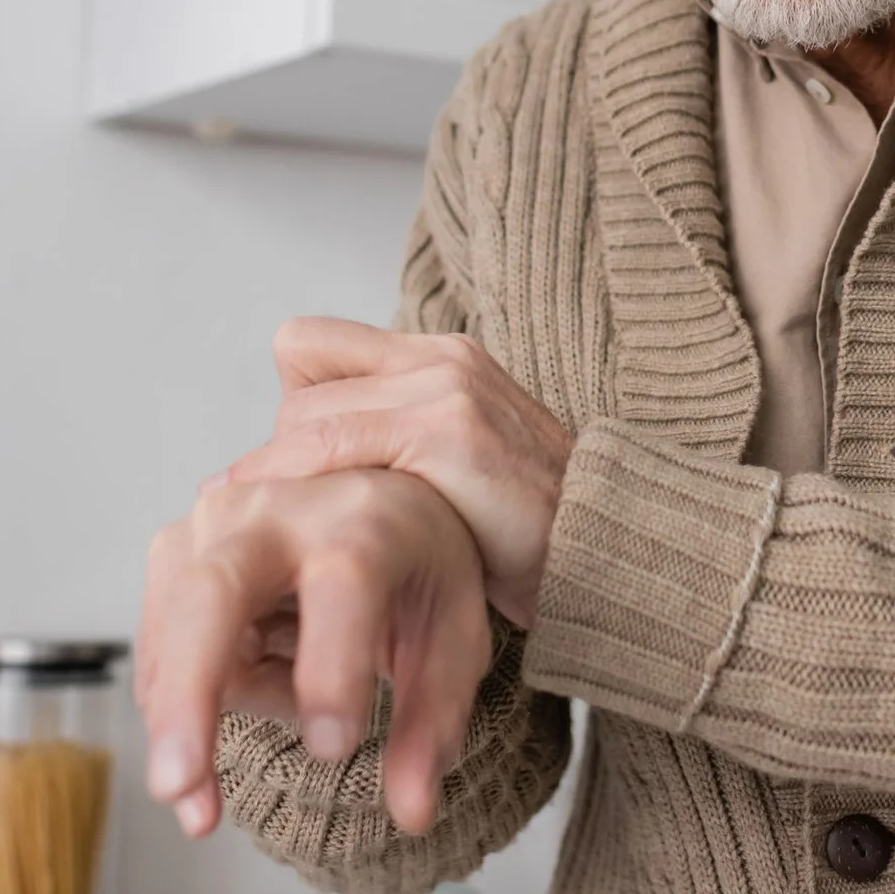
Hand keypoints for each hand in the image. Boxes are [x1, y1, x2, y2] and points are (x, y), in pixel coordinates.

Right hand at [135, 468, 492, 839]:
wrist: (377, 505)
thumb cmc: (415, 569)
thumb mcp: (450, 641)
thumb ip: (432, 725)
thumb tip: (412, 810)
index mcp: (369, 521)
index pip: (345, 582)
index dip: (332, 667)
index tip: (334, 747)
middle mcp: (283, 510)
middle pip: (215, 591)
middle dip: (189, 692)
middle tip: (179, 784)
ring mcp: (218, 524)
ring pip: (170, 626)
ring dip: (186, 717)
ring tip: (234, 760)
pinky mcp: (178, 550)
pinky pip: (159, 644)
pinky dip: (186, 697)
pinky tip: (245, 693)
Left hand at [226, 318, 573, 628]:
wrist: (612, 548)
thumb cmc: (525, 528)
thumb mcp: (457, 463)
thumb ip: (393, 442)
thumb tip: (290, 473)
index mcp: (440, 357)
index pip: (305, 345)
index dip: (290, 407)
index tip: (298, 471)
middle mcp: (441, 358)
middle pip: (299, 390)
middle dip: (282, 460)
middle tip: (290, 519)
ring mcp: (447, 389)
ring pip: (307, 421)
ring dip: (283, 484)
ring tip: (290, 534)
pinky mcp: (451, 431)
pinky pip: (338, 447)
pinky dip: (308, 490)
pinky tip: (319, 536)